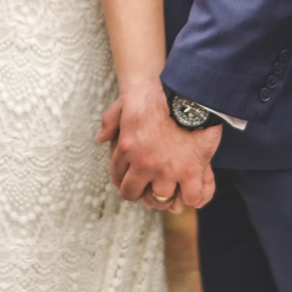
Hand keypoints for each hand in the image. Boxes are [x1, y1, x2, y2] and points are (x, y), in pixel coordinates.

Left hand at [95, 79, 220, 209]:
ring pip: (160, 199)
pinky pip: (190, 198)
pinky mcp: (191, 172)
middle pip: (133, 193)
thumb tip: (101, 138)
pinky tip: (190, 192)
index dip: (123, 178)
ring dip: (163, 197)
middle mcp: (144, 163)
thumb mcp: (126, 101)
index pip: (117, 174)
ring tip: (169, 192)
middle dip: (138, 192)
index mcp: (126, 147)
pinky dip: (191, 198)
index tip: (131, 177)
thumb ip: (110, 120)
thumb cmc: (158, 94)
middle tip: (147, 188)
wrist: (189, 93)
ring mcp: (168, 170)